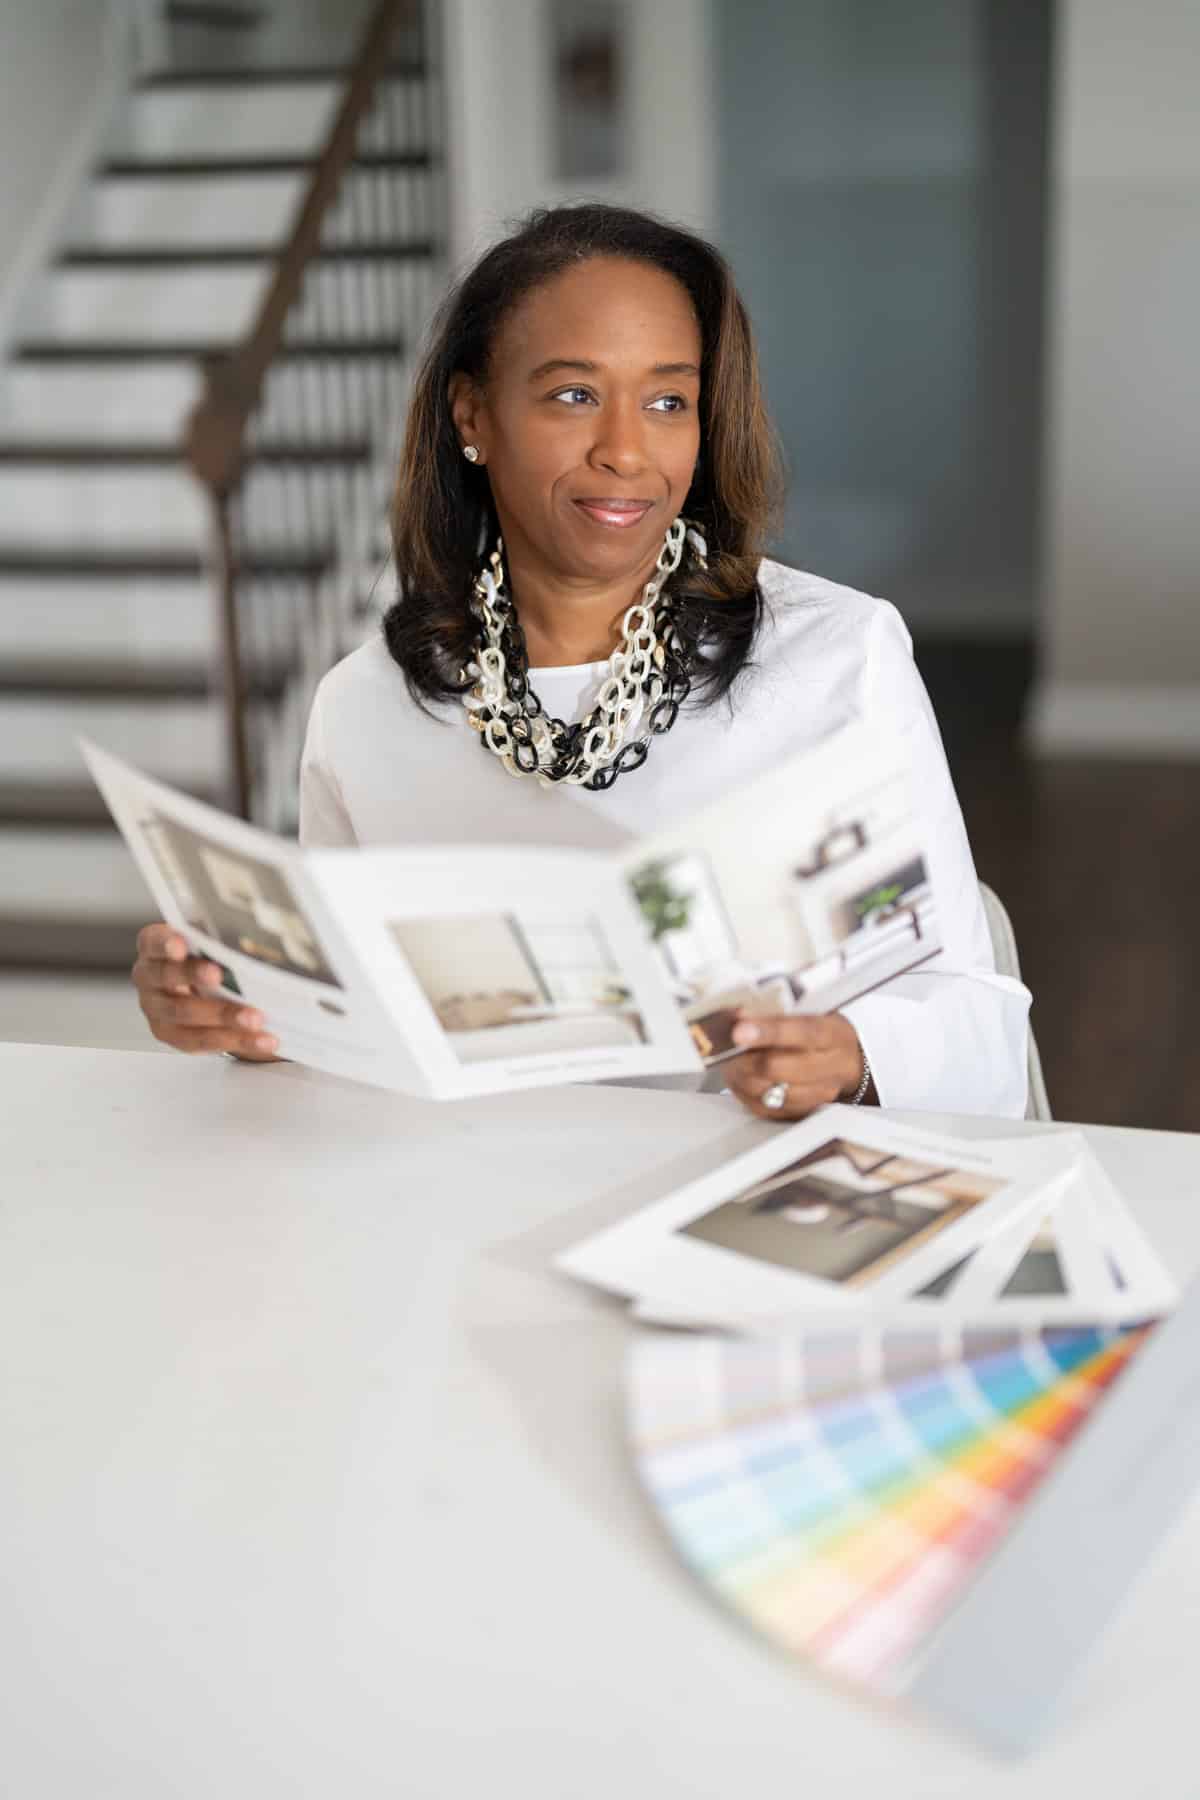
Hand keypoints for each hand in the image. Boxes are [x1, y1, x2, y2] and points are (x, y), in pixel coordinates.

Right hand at [132, 923, 279, 1059]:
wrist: (202, 988)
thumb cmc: (207, 958)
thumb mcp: (210, 945)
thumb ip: (219, 942)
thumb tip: (255, 944)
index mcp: (154, 947)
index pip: (153, 941)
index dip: (165, 943)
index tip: (180, 945)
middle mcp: (148, 977)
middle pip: (167, 976)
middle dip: (194, 975)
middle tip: (219, 976)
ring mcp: (156, 1008)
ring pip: (184, 1013)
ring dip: (222, 1016)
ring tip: (254, 1019)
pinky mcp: (171, 1034)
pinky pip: (200, 1040)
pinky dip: (234, 1040)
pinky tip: (260, 1040)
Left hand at [723, 1011, 871, 1121]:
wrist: (846, 1061)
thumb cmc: (820, 1030)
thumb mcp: (810, 1010)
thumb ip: (777, 1010)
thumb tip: (739, 1015)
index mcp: (833, 1034)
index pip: (802, 1032)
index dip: (769, 1032)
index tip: (739, 1030)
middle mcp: (830, 1068)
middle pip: (778, 1068)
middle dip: (745, 1057)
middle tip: (728, 1045)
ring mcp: (817, 1094)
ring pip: (766, 1091)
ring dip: (741, 1075)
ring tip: (733, 1059)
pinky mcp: (800, 1112)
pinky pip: (763, 1107)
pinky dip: (744, 1091)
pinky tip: (742, 1075)